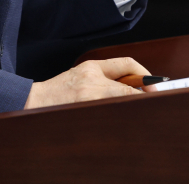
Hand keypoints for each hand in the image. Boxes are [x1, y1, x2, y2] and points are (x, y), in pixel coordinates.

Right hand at [23, 57, 154, 108]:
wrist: (34, 101)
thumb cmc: (59, 91)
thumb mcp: (81, 75)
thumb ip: (105, 78)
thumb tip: (135, 87)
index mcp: (92, 66)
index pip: (126, 64)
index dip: (145, 74)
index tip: (153, 85)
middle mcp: (92, 78)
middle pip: (129, 88)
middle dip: (144, 97)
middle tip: (153, 104)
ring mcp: (88, 96)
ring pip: (122, 102)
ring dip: (134, 108)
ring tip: (140, 115)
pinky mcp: (84, 110)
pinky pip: (111, 114)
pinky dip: (121, 119)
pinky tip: (124, 124)